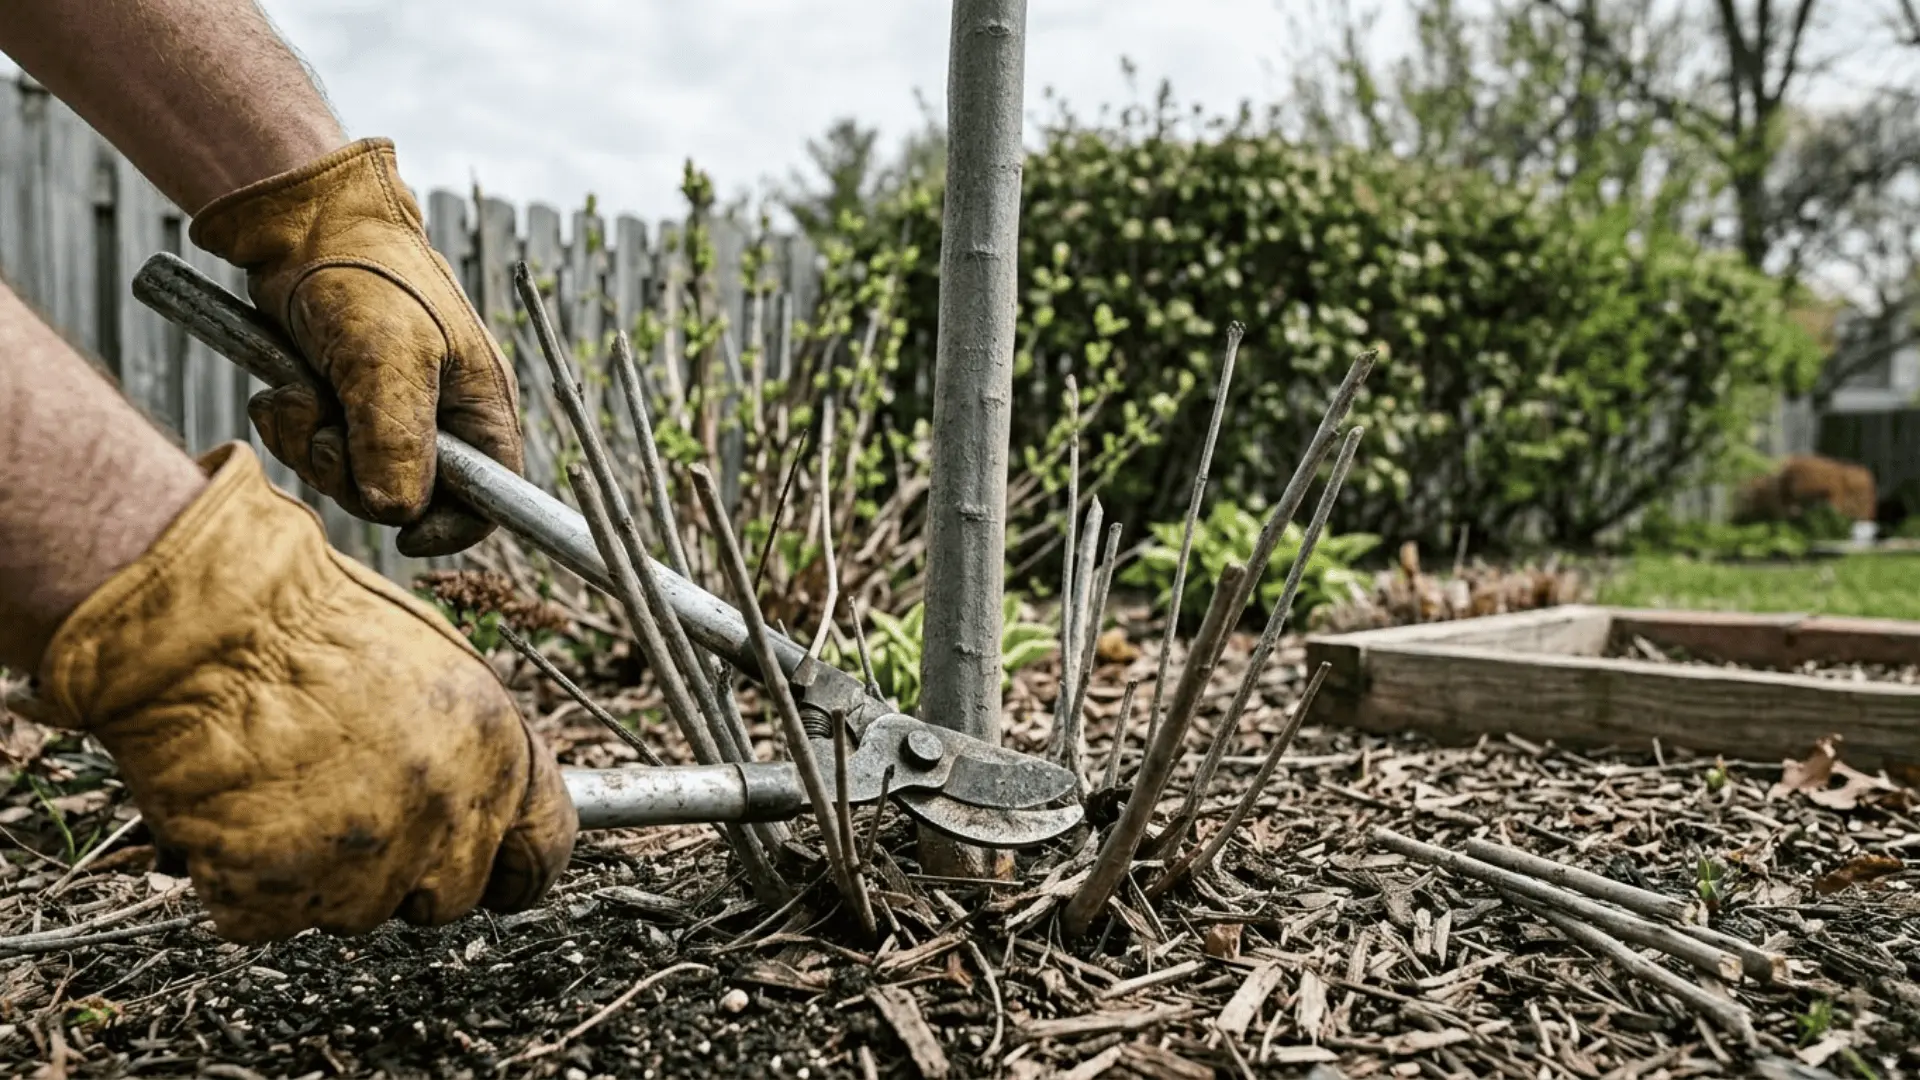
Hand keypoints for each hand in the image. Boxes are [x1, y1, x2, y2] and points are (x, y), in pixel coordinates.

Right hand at [35, 442, 575, 941]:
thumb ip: (473, 740)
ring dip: (328, 875)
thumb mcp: (435, 660)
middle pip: (448, 896)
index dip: (519, 868)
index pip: (544, 850)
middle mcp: (443, 819)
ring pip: (358, 912)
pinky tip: (233, 815)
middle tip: (357, 816)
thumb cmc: (307, 619)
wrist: (204, 627)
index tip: (502, 878)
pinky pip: (269, 916)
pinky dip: (247, 883)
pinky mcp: (274, 896)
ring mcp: (361, 868)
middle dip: (412, 872)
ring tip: (284, 794)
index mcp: (495, 755)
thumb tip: (485, 781)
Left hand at [190, 139, 520, 557]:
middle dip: (352, 473)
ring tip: (296, 392)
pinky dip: (289, 426)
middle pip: (406, 498)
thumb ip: (396, 439)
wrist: (300, 223)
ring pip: (351, 477)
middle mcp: (441, 417)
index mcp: (479, 408)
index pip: (491, 502)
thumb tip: (396, 514)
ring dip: (310, 444)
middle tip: (325, 430)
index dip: (451, 528)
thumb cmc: (363, 276)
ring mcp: (388, 411)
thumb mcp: (386, 357)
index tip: (402, 533)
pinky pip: (314, 449)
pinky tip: (280, 387)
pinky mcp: (341, 401)